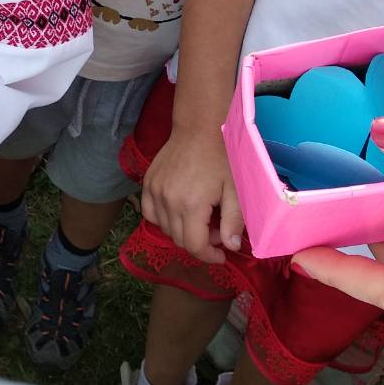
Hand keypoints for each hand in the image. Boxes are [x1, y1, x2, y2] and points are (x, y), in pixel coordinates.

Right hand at [141, 125, 242, 263]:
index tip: (221, 255)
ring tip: (200, 218)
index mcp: (191, 205)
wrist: (200, 128)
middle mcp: (167, 201)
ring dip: (182, 231)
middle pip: (179, 240)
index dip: (209, 257)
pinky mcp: (147, 183)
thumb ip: (233, 221)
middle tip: (216, 230)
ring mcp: (154, 191)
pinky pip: (150, 213)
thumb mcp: (236, 189)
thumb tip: (231, 247)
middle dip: (200, 243)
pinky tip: (178, 210)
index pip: (194, 246)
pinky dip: (163, 219)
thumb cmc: (222, 157)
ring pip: (164, 228)